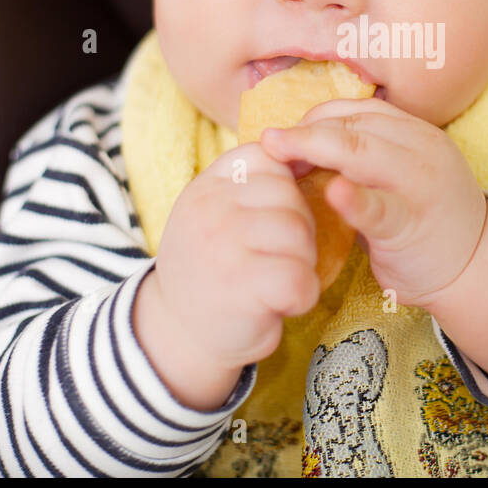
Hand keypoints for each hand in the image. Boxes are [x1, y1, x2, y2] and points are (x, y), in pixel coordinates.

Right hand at [145, 140, 319, 392]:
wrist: (179, 333)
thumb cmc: (215, 267)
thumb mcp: (218, 212)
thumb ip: (252, 185)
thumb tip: (308, 154)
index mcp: (208, 184)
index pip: (269, 159)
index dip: (286, 191)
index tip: (272, 221)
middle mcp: (210, 208)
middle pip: (291, 197)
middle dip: (300, 229)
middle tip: (279, 258)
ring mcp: (223, 246)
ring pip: (299, 234)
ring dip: (303, 262)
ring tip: (279, 278)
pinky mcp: (243, 287)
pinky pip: (301, 277)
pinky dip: (303, 296)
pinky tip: (283, 303)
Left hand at [258, 97, 487, 309]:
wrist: (475, 267)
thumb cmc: (425, 221)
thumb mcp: (398, 175)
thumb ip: (361, 157)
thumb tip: (300, 149)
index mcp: (414, 132)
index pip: (354, 111)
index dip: (312, 120)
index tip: (282, 138)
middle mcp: (420, 148)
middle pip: (352, 126)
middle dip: (304, 133)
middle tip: (267, 145)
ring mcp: (419, 183)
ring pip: (363, 153)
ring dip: (315, 150)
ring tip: (280, 158)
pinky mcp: (413, 223)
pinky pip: (380, 207)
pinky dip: (354, 199)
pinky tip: (332, 193)